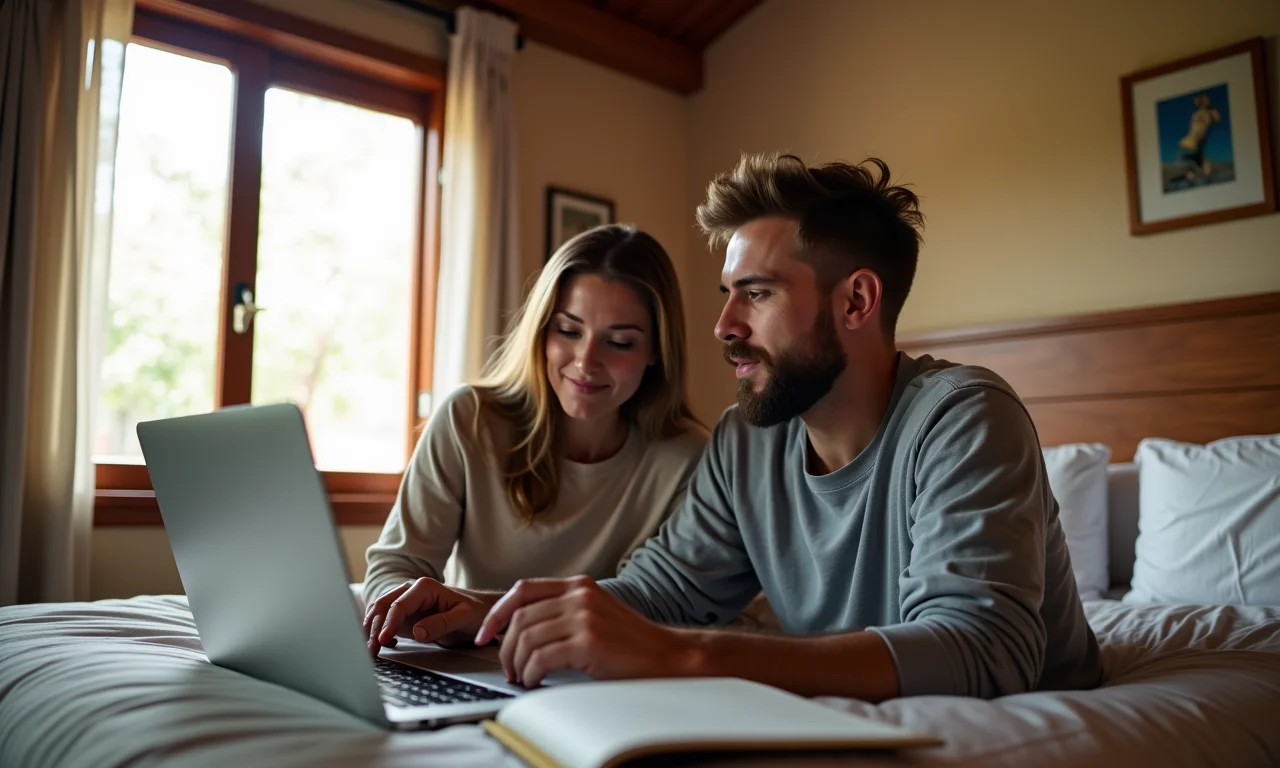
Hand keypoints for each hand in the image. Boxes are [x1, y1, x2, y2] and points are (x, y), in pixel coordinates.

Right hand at [363, 578, 491, 656]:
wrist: (480, 613)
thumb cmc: (474, 613)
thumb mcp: (463, 618)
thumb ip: (441, 624)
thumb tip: (417, 632)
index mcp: (424, 587)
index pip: (399, 604)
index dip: (388, 623)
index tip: (383, 639)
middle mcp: (412, 592)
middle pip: (383, 606)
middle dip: (374, 627)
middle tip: (370, 650)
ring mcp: (407, 603)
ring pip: (380, 613)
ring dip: (372, 630)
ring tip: (371, 650)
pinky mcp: (406, 616)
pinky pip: (385, 621)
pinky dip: (378, 632)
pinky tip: (385, 645)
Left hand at [475, 576, 697, 687]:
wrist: (667, 656)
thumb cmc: (631, 643)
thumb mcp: (595, 614)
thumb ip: (563, 611)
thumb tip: (521, 630)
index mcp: (579, 585)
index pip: (522, 590)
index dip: (498, 613)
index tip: (487, 635)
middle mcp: (580, 595)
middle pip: (520, 618)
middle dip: (506, 648)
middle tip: (508, 669)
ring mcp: (584, 616)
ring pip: (527, 639)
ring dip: (518, 664)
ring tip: (522, 678)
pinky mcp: (588, 641)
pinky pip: (541, 658)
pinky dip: (531, 673)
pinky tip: (535, 681)